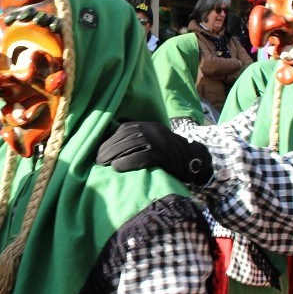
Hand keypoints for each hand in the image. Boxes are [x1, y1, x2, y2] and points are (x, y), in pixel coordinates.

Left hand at [96, 121, 212, 184]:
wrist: (194, 160)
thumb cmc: (170, 155)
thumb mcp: (154, 140)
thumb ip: (138, 140)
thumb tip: (115, 147)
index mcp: (149, 125)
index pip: (124, 128)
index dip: (109, 139)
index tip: (99, 150)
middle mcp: (152, 130)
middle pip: (125, 136)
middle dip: (108, 147)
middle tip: (98, 160)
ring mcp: (158, 141)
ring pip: (131, 145)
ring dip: (113, 154)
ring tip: (103, 164)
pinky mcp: (163, 155)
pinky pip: (141, 156)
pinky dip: (127, 162)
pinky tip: (116, 168)